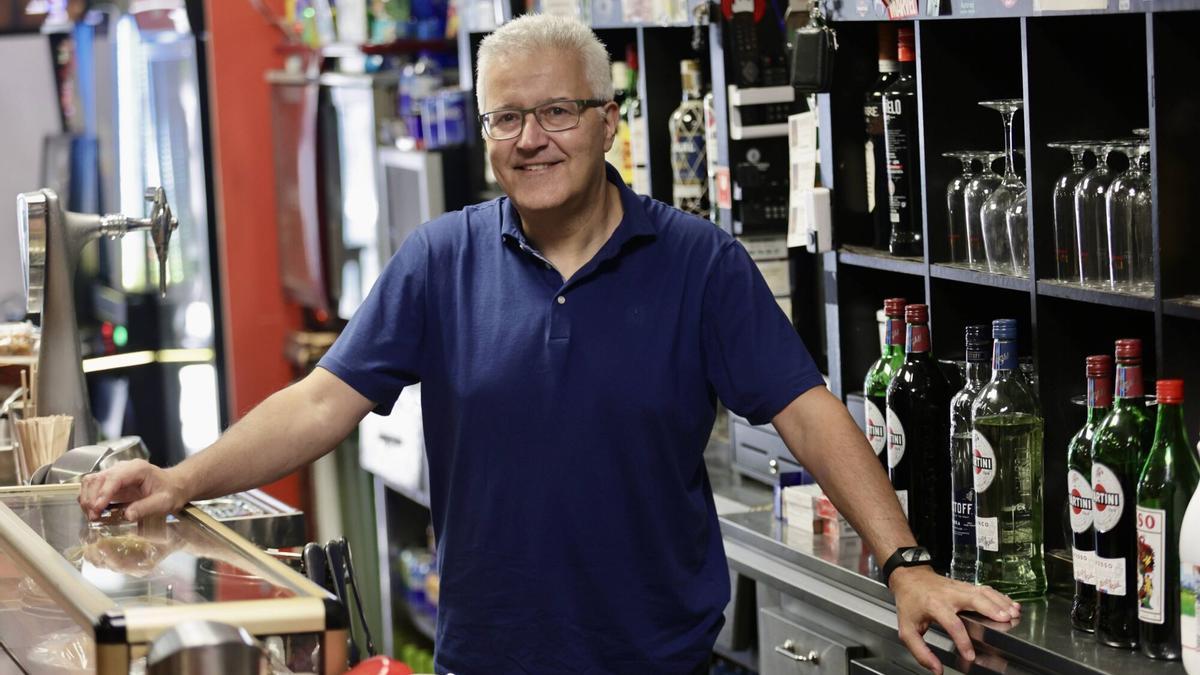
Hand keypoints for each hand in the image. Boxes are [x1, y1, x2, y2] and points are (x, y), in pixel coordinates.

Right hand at [78, 459, 186, 521]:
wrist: (173, 486)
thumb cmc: (170, 492)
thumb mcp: (164, 502)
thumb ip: (146, 507)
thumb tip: (127, 515)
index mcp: (137, 469)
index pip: (114, 478)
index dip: (103, 493)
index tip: (98, 509)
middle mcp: (123, 468)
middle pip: (97, 478)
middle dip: (91, 498)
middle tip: (94, 517)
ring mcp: (115, 474)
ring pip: (91, 482)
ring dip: (87, 499)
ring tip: (93, 516)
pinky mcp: (111, 483)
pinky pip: (93, 488)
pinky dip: (89, 499)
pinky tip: (94, 512)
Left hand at [889, 566, 1020, 673]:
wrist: (909, 577)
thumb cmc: (909, 602)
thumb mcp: (907, 629)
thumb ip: (920, 651)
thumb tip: (936, 669)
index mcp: (934, 605)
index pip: (952, 623)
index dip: (962, 640)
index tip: (970, 654)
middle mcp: (949, 594)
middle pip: (974, 599)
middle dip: (991, 609)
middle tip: (1006, 621)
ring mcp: (959, 587)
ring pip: (983, 592)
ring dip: (1000, 603)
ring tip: (1014, 614)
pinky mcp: (965, 585)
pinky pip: (985, 589)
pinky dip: (999, 596)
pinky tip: (1010, 604)